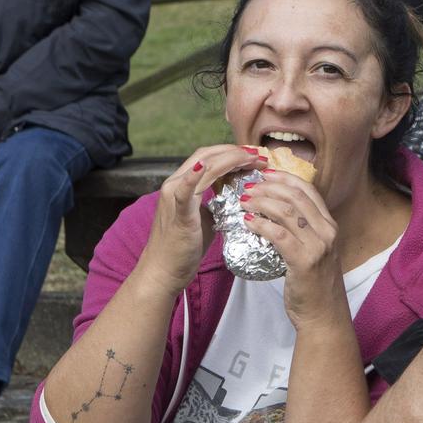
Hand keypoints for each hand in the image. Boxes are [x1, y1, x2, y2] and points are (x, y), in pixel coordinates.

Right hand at [140, 144, 263, 293]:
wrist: (164, 270)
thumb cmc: (185, 247)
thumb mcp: (206, 217)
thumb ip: (217, 201)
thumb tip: (240, 193)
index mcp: (182, 184)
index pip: (208, 157)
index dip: (232, 152)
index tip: (254, 155)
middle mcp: (175, 184)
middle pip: (207, 155)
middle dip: (235, 152)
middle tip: (259, 154)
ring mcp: (174, 196)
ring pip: (203, 167)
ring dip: (231, 160)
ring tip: (253, 158)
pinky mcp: (178, 212)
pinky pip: (185, 191)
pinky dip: (194, 177)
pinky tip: (203, 168)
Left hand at [239, 167, 346, 329]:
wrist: (323, 314)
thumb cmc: (314, 284)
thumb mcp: (314, 250)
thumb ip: (302, 230)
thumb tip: (276, 211)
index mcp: (330, 225)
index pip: (308, 190)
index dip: (285, 178)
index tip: (265, 174)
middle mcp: (327, 232)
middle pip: (297, 196)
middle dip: (270, 187)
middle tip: (248, 186)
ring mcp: (318, 246)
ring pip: (287, 212)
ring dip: (262, 202)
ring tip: (244, 201)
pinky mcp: (304, 261)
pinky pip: (279, 235)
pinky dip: (261, 224)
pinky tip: (247, 222)